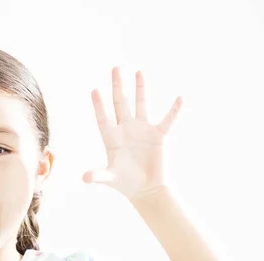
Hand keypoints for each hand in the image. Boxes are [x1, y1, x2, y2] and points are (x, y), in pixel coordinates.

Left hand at [83, 67, 182, 201]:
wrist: (146, 189)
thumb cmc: (125, 183)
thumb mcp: (110, 178)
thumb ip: (97, 175)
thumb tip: (84, 178)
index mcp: (112, 138)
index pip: (103, 118)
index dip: (99, 106)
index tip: (94, 90)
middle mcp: (126, 130)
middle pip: (120, 104)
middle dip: (118, 86)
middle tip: (116, 68)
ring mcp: (142, 130)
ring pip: (141, 105)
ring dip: (141, 89)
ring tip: (140, 72)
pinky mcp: (158, 136)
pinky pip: (167, 120)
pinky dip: (173, 110)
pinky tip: (180, 98)